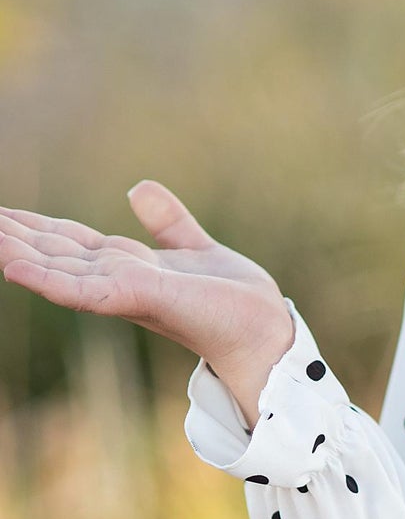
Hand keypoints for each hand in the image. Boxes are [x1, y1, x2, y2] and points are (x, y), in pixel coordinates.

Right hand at [0, 182, 296, 428]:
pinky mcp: (138, 298)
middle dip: (12, 237)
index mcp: (126, 266)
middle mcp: (117, 279)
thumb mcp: (195, 247)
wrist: (265, 330)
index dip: (30, 226)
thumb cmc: (234, 300)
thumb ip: (168, 221)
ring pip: (56, 269)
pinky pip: (83, 288)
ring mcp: (124, 291)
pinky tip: (12, 265)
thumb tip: (138, 188)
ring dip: (16, 253)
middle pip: (52, 253)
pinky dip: (45, 277)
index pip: (66, 241)